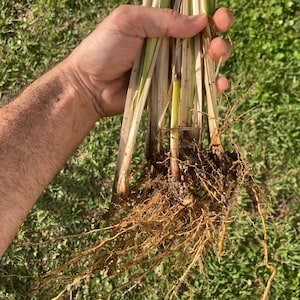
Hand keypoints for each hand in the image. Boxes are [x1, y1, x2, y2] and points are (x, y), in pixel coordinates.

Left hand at [66, 5, 232, 116]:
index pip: (192, 16)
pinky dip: (211, 87)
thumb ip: (163, 20)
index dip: (210, 15)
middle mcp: (169, 45)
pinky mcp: (169, 90)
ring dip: (218, 59)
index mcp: (160, 24)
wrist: (90, 87)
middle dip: (218, 37)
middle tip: (217, 42)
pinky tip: (219, 85)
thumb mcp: (129, 22)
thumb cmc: (104, 49)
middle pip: (203, 39)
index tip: (218, 18)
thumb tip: (200, 21)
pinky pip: (195, 88)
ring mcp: (171, 69)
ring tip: (217, 56)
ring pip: (203, 62)